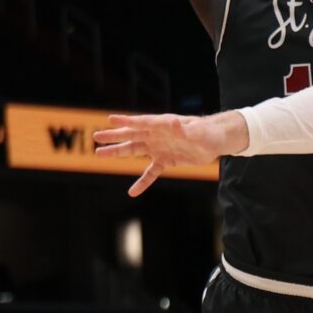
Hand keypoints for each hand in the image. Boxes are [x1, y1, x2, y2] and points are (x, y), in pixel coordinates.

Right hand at [93, 111, 245, 196]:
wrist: (216, 142)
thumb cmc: (208, 132)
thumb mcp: (197, 131)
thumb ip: (184, 129)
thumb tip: (173, 123)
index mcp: (163, 125)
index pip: (142, 122)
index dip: (126, 121)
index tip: (110, 120)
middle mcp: (157, 135)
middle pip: (132, 135)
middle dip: (114, 136)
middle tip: (96, 136)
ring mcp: (159, 148)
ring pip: (135, 151)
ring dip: (118, 152)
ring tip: (99, 153)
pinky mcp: (166, 160)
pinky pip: (151, 173)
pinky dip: (142, 182)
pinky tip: (132, 192)